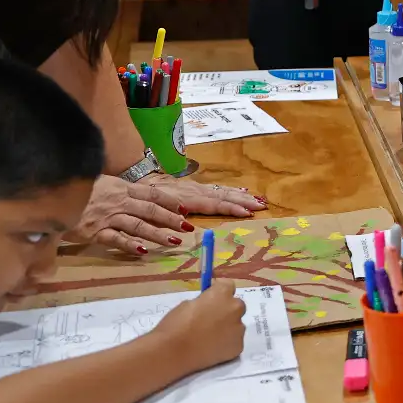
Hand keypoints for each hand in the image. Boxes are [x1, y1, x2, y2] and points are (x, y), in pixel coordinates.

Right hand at [67, 175, 191, 254]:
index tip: (185, 209)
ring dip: (158, 235)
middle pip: (150, 211)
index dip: (170, 202)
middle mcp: (118, 202)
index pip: (152, 194)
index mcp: (121, 188)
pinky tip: (144, 252)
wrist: (51, 195)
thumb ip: (120, 190)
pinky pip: (116, 239)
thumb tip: (138, 195)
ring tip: (174, 242)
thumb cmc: (77, 189)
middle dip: (171, 220)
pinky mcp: (95, 232)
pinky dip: (131, 245)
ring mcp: (107, 218)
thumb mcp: (101, 183)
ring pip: (138, 226)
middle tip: (187, 228)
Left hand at [140, 174, 266, 217]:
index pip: (214, 204)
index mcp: (187, 198)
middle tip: (262, 206)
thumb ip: (171, 216)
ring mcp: (197, 188)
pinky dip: (232, 190)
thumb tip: (187, 225)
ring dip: (241, 196)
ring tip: (258, 200)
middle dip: (243, 201)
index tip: (246, 212)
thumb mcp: (156, 209)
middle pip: (223, 196)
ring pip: (223, 191)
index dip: (230, 208)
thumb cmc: (147, 198)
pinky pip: (217, 188)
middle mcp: (196, 192)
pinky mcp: (196, 186)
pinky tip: (242, 190)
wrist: (140, 177)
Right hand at [147, 282, 248, 374]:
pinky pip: (234, 341)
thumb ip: (204, 302)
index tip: (213, 296)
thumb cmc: (175, 325)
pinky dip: (226, 343)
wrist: (174, 352)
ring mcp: (238, 329)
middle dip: (227, 310)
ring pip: (236, 325)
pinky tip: (211, 348)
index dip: (220, 291)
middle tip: (212, 319)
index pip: (228, 285)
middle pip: (237, 305)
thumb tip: (209, 305)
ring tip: (209, 337)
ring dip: (227, 327)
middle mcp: (235, 308)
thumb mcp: (187, 304)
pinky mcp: (238, 346)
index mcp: (221, 294)